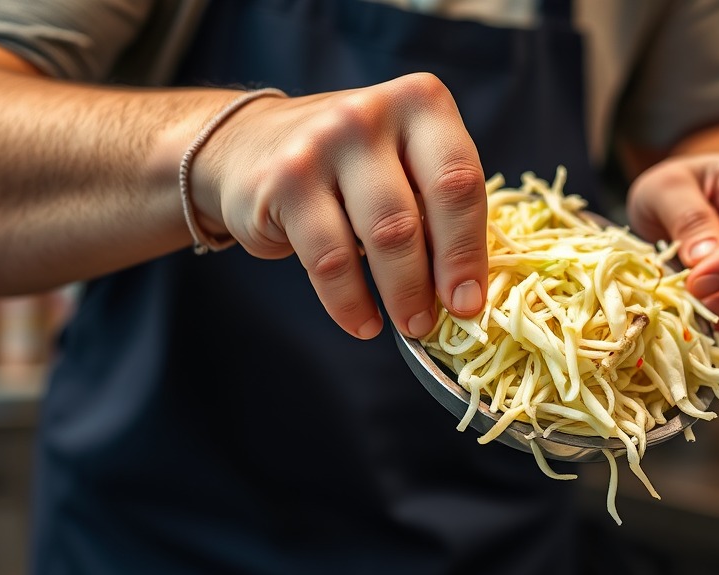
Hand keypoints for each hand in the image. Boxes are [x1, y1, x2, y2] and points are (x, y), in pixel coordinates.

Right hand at [189, 74, 488, 339]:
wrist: (249, 145)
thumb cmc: (347, 169)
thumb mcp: (401, 167)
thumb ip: (435, 210)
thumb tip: (465, 291)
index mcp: (421, 104)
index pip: (460, 182)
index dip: (468, 251)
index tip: (470, 303)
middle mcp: (372, 114)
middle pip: (415, 216)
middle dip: (430, 283)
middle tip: (433, 324)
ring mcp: (323, 144)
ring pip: (377, 238)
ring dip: (398, 296)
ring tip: (406, 326)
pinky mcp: (284, 182)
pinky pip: (329, 260)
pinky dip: (350, 303)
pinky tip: (362, 322)